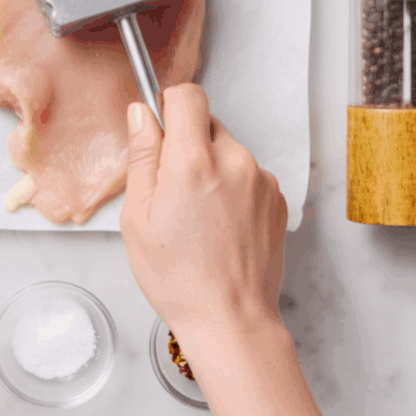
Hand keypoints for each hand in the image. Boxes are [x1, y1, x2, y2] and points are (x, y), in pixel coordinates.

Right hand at [119, 83, 286, 338]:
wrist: (230, 320)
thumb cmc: (178, 277)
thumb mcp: (138, 216)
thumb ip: (142, 156)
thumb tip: (141, 114)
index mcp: (192, 162)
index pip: (188, 95)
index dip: (169, 104)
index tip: (161, 126)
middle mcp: (233, 161)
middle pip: (207, 123)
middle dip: (187, 144)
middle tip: (173, 188)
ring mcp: (261, 180)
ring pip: (227, 150)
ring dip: (211, 166)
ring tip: (199, 214)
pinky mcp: (277, 198)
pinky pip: (248, 174)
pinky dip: (232, 187)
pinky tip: (220, 224)